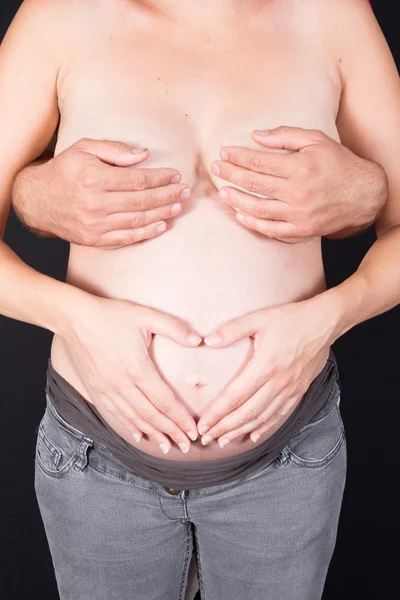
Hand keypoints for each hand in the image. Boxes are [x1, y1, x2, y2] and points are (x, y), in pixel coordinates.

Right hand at [12, 138, 190, 247]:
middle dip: (168, 195)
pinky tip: (162, 225)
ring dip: (163, 214)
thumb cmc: (64, 170)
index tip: (175, 175)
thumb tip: (144, 154)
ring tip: (178, 206)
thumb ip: (115, 150)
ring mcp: (95, 225)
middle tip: (185, 191)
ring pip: (138, 220)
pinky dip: (147, 232)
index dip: (160, 178)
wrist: (37, 200)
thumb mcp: (84, 149)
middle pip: (142, 201)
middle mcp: (95, 203)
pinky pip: (127, 238)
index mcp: (94, 178)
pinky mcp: (95, 240)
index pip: (137, 180)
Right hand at [64, 296, 201, 453]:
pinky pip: (116, 414)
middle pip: (151, 415)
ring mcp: (108, 389)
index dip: (180, 418)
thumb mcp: (146, 316)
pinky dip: (129, 427)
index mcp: (137, 368)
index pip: (164, 401)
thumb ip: (174, 328)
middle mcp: (122, 384)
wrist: (75, 319)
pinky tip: (140, 436)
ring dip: (153, 434)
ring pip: (134, 419)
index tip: (193, 431)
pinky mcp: (97, 390)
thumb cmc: (112, 316)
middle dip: (171, 432)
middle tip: (187, 445)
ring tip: (168, 446)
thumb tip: (198, 340)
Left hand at [196, 296, 335, 446]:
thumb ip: (231, 330)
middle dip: (225, 428)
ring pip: (262, 417)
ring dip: (241, 431)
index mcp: (265, 366)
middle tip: (207, 438)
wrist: (324, 323)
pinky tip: (254, 435)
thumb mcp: (259, 318)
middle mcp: (278, 383)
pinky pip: (280, 415)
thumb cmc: (290, 319)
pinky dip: (266, 427)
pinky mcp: (299, 391)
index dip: (217, 413)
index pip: (235, 396)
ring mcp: (290, 389)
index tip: (203, 425)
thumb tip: (207, 341)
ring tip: (224, 440)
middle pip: (247, 413)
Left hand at [211, 125, 385, 241]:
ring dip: (236, 200)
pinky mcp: (301, 231)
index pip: (259, 162)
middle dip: (231, 174)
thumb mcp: (316, 140)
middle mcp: (298, 192)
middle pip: (254, 183)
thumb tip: (256, 136)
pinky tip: (240, 215)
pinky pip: (271, 230)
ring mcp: (298, 215)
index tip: (224, 152)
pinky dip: (253, 224)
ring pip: (258, 209)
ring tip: (223, 192)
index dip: (238, 157)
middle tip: (216, 168)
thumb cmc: (338, 163)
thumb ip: (285, 136)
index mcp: (300, 167)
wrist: (362, 195)